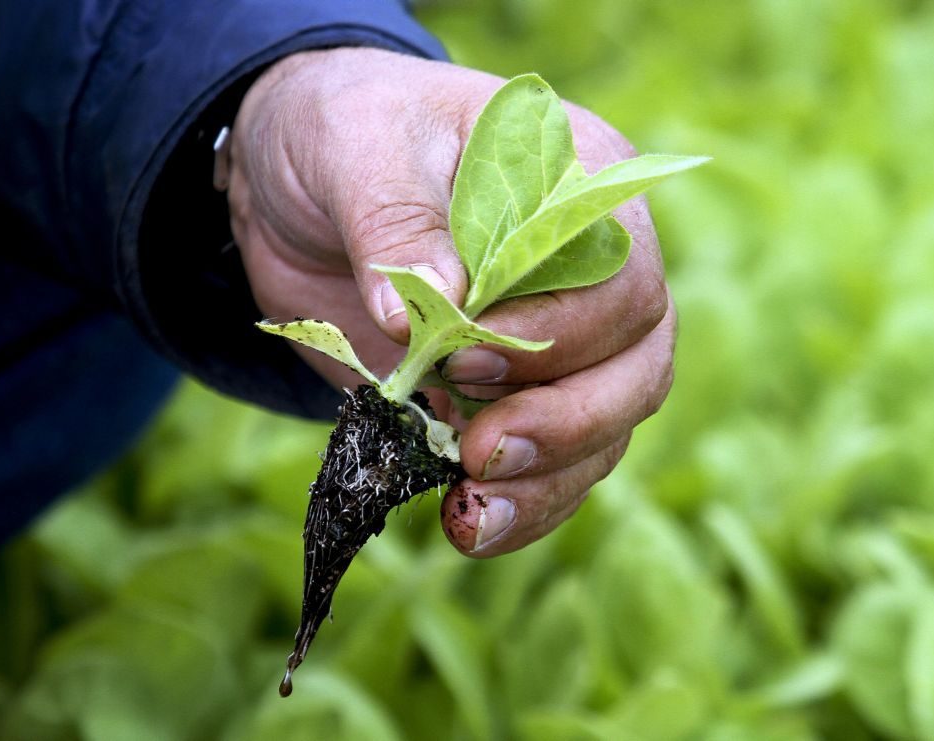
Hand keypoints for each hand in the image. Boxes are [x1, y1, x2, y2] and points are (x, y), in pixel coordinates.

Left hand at [224, 47, 674, 557]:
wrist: (296, 188)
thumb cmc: (343, 135)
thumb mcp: (355, 145)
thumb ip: (395, 219)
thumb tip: (428, 311)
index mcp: (578, 187)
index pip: (621, 276)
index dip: (562, 332)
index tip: (465, 355)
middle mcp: (588, 273)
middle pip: (637, 365)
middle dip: (568, 422)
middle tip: (481, 453)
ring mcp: (556, 344)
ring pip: (604, 430)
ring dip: (547, 483)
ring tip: (470, 517)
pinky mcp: (507, 398)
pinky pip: (550, 465)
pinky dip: (519, 504)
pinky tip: (468, 524)